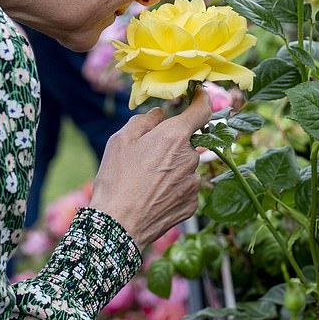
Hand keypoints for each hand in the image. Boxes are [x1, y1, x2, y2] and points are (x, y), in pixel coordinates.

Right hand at [90, 86, 211, 248]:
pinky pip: (185, 188)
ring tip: (145, 181)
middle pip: (187, 142)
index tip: (199, 94)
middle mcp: (191, 158)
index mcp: (175, 136)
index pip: (201, 110)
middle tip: (146, 157)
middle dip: (171, 144)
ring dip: (172, 168)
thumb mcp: (121, 139)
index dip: (201, 99)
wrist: (119, 225)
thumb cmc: (117, 179)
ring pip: (185, 166)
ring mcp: (194, 183)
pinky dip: (173, 188)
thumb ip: (145, 120)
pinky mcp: (192, 204)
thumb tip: (161, 115)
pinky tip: (152, 196)